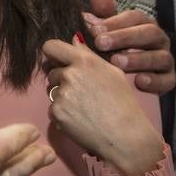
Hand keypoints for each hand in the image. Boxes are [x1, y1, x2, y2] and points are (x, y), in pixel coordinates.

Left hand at [42, 35, 165, 175]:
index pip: (51, 46)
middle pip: (52, 72)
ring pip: (52, 90)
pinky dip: (62, 114)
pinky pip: (53, 109)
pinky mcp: (56, 112)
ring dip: (62, 97)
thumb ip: (89, 55)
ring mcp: (61, 94)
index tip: (57, 60)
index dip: (53, 54)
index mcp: (84, 61)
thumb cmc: (123, 103)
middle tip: (81, 93)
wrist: (124, 135)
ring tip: (84, 107)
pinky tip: (80, 119)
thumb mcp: (112, 73)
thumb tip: (74, 40)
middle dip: (62, 80)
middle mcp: (70, 74)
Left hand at [84, 0, 174, 95]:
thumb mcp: (107, 32)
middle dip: (124, 37)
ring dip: (138, 59)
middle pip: (149, 33)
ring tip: (117, 62)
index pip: (135, 17)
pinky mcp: (169, 81)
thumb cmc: (115, 51)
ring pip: (159, 57)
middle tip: (101, 44)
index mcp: (144, 25)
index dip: (115, 22)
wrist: (126, 81)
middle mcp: (159, 40)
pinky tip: (139, 82)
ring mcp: (165, 60)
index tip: (94, 29)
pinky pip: (167, 80)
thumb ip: (103, 15)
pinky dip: (154, 81)